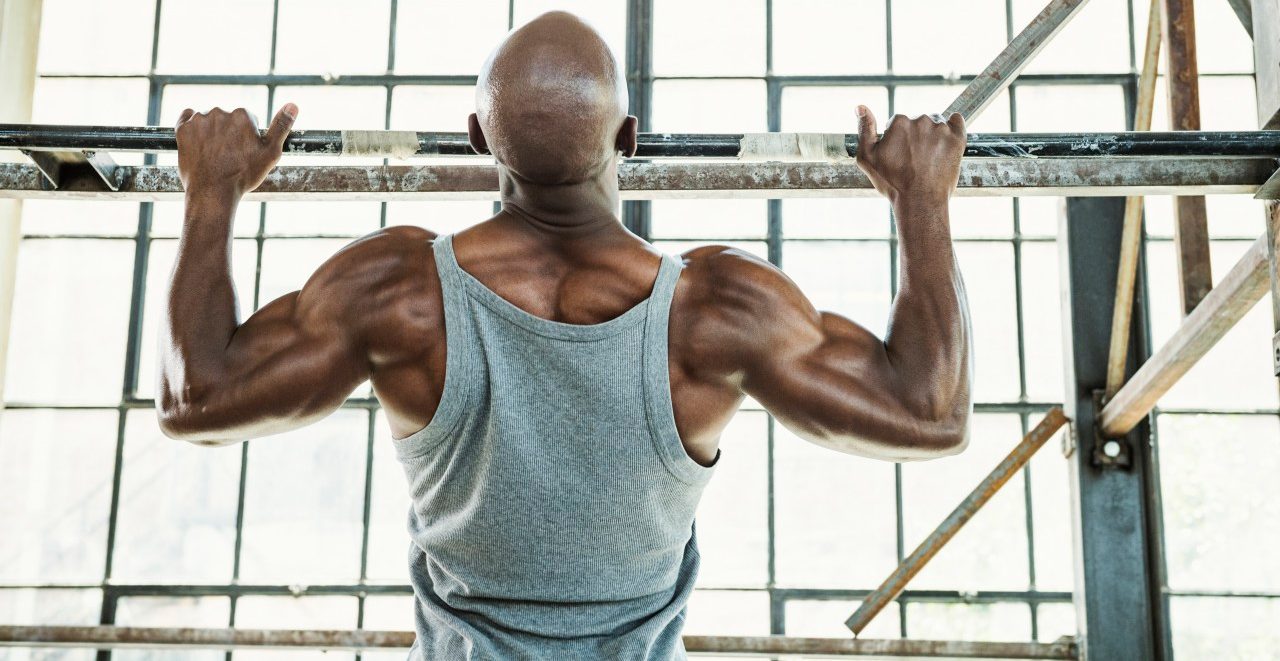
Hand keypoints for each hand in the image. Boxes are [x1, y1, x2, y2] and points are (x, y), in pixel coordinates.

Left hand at [175, 103, 297, 196]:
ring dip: (211, 131)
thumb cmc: (244, 174)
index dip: (248, 137)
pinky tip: (198, 141)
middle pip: (227, 119)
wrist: (213, 192)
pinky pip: (186, 118)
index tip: (245, 151)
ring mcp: (199, 120)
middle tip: (230, 155)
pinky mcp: (182, 129)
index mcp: (242, 115)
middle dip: (229, 133)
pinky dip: (191, 126)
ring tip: (214, 154)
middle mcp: (219, 112)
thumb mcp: (271, 153)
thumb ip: (281, 126)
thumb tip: (293, 105)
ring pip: (208, 120)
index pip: (247, 120)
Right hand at [854, 106, 965, 205]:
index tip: (899, 154)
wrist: (919, 201)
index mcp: (899, 123)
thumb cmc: (893, 183)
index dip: (897, 139)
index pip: (898, 123)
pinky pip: (957, 121)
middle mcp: (921, 121)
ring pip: (936, 123)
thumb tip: (860, 107)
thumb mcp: (867, 158)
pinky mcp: (957, 138)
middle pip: (917, 122)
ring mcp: (941, 129)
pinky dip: (954, 126)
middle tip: (914, 159)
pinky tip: (946, 141)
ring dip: (933, 135)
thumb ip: (864, 129)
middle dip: (915, 136)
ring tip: (928, 158)